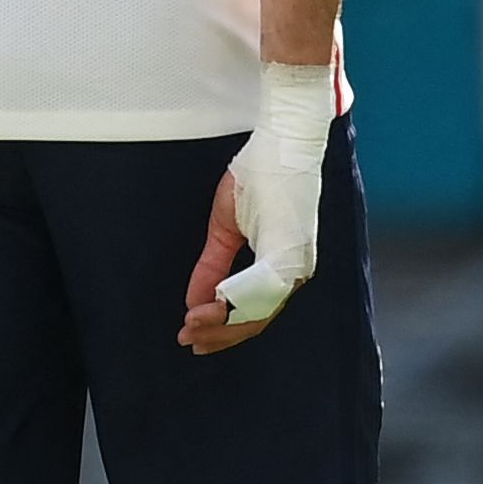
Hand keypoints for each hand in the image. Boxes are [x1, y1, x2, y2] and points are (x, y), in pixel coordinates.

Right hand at [182, 65, 328, 352]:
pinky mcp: (289, 249)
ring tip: (191, 325)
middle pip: (258, 318)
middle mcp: (295, 271)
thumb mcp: (226, 228)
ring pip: (260, 310)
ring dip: (223, 321)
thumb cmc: (258, 178)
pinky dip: (234, 300)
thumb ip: (212, 265)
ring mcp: (295, 262)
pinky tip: (208, 306)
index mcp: (282, 266)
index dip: (223, 327)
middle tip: (187, 340)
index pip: (254, 310)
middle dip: (220, 333)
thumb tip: (195, 299)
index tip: (191, 333)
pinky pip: (262, 287)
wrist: (281, 143)